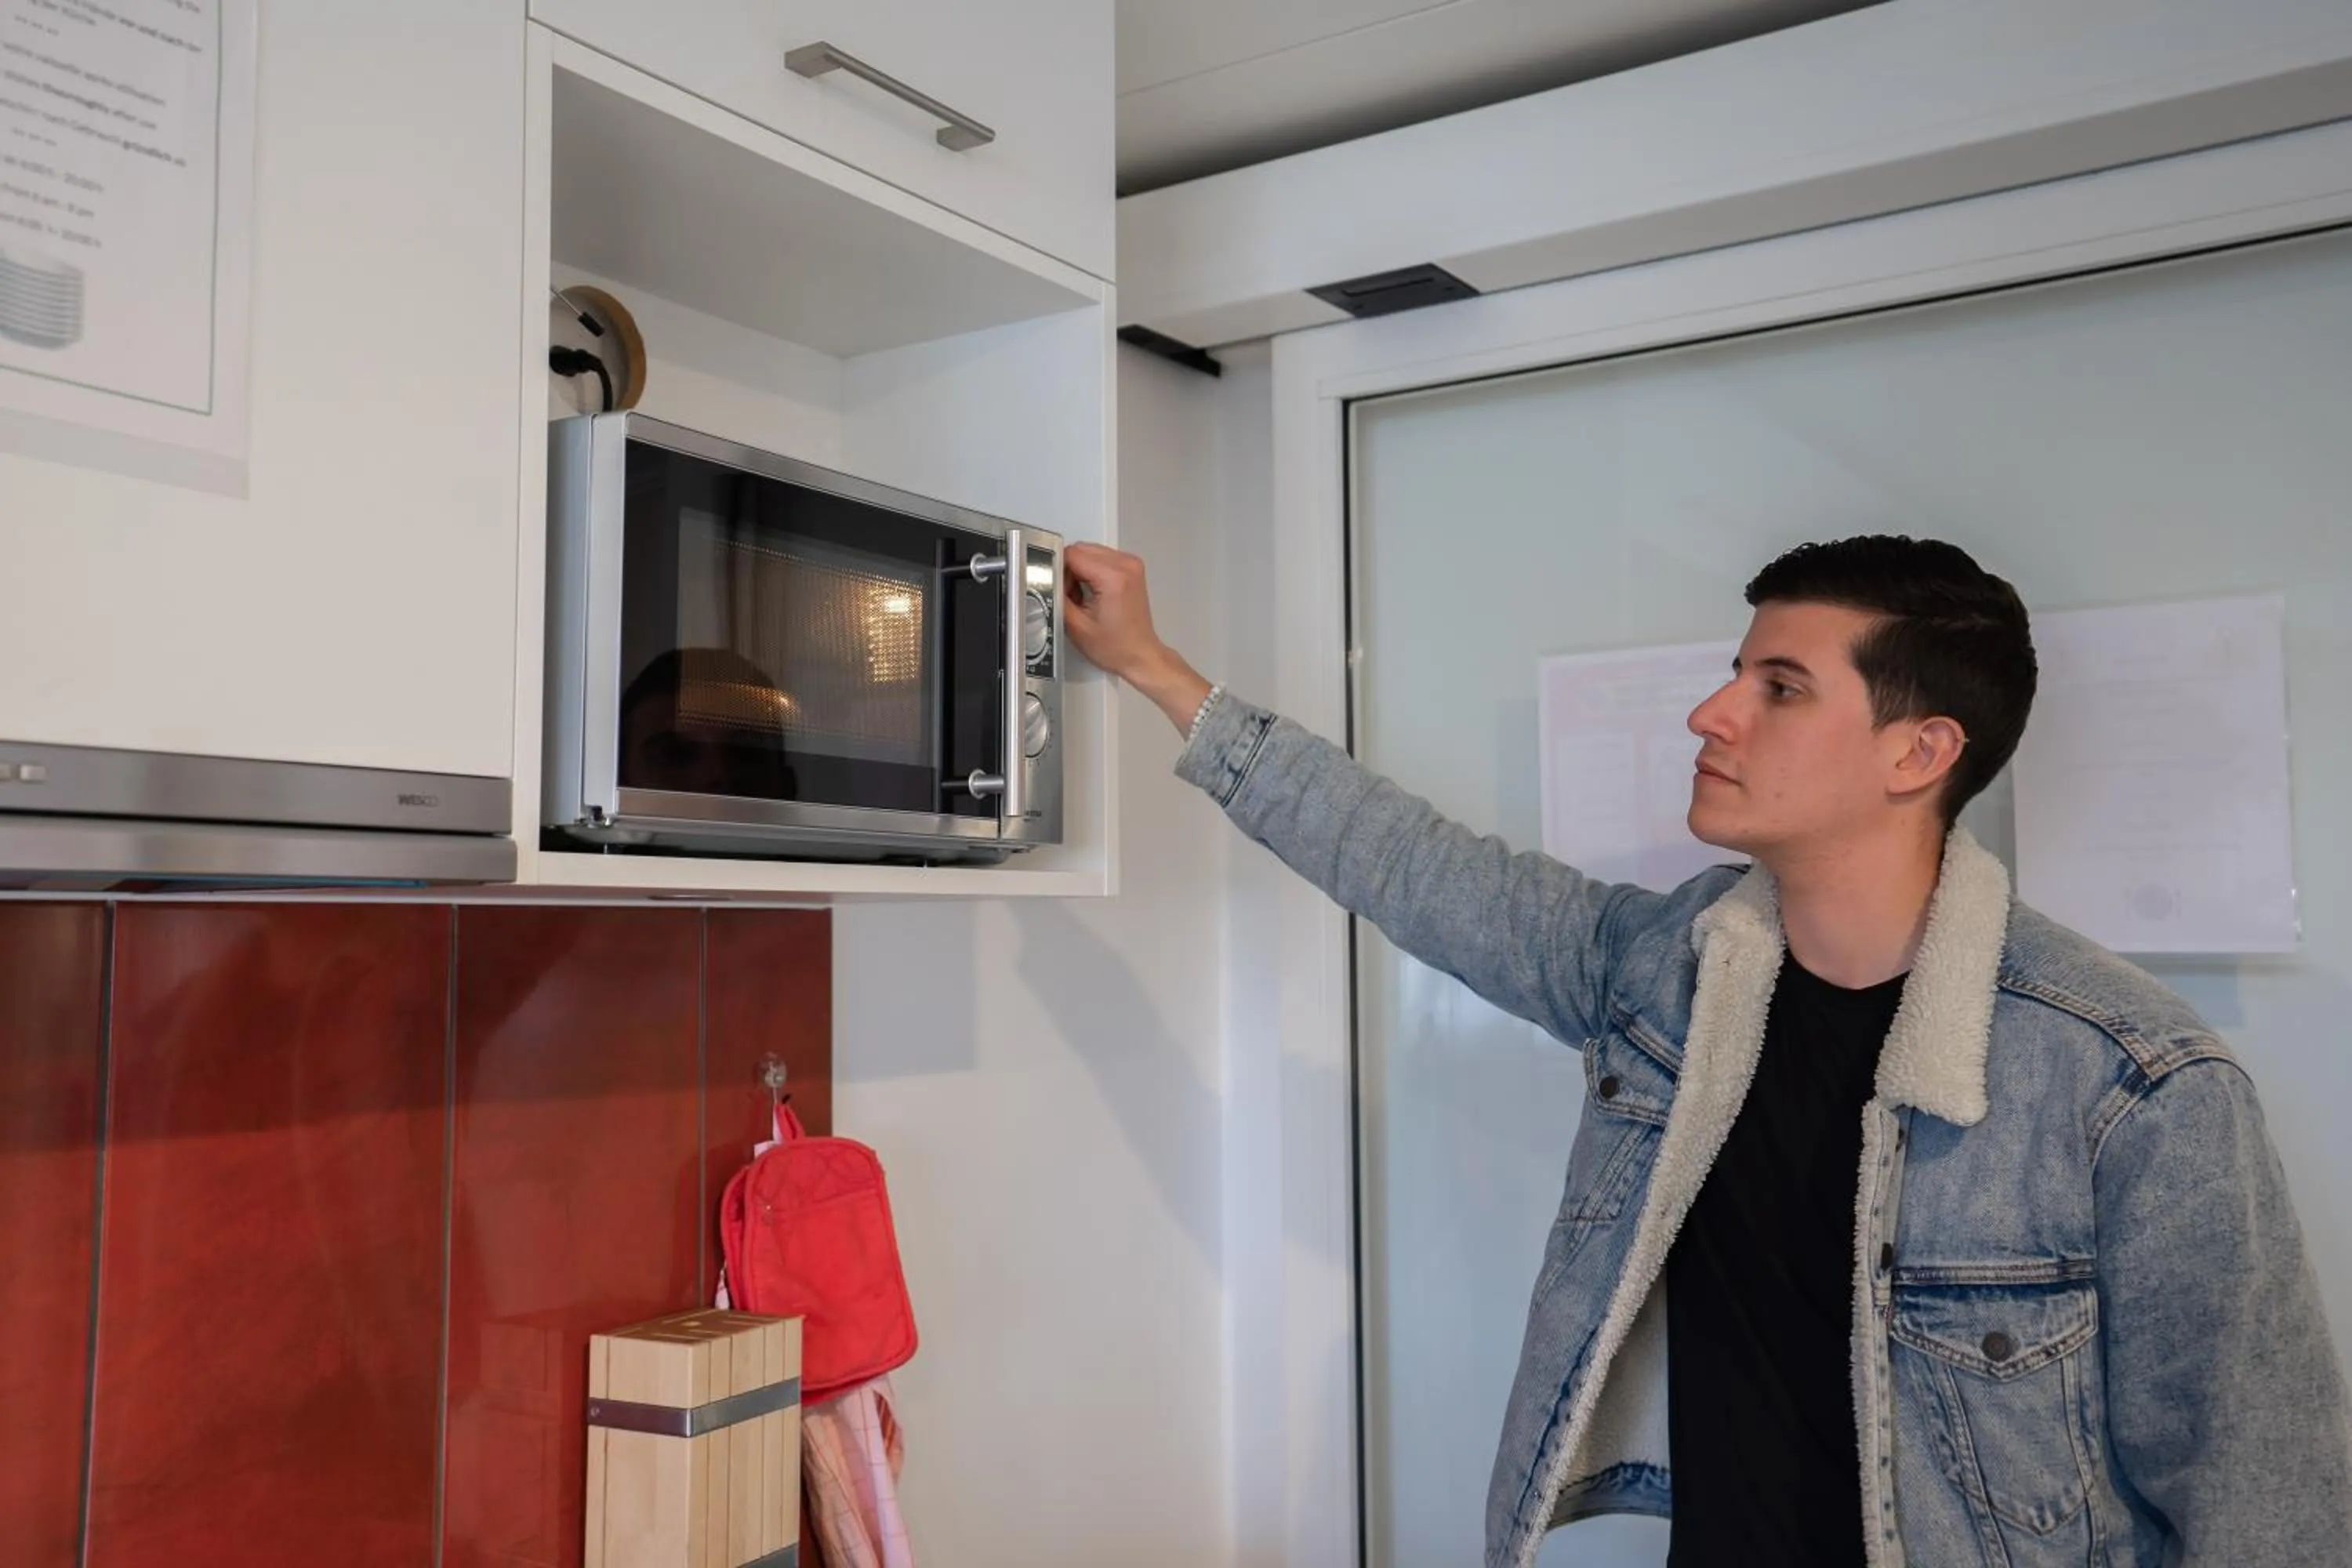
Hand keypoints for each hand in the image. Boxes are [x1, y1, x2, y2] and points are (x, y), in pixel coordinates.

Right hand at [1063, 542, 1213, 735]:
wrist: (1140, 655)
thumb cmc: (1115, 647)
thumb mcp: (1075, 625)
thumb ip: (1058, 596)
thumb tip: (1046, 580)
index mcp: (1114, 577)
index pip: (1072, 554)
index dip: (1058, 570)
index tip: (1057, 589)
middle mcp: (1126, 565)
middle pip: (1081, 550)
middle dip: (1068, 571)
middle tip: (1069, 597)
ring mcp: (1131, 564)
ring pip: (1090, 552)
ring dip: (1079, 571)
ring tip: (1081, 597)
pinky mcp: (1131, 568)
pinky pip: (1101, 558)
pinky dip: (1090, 571)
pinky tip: (1091, 593)